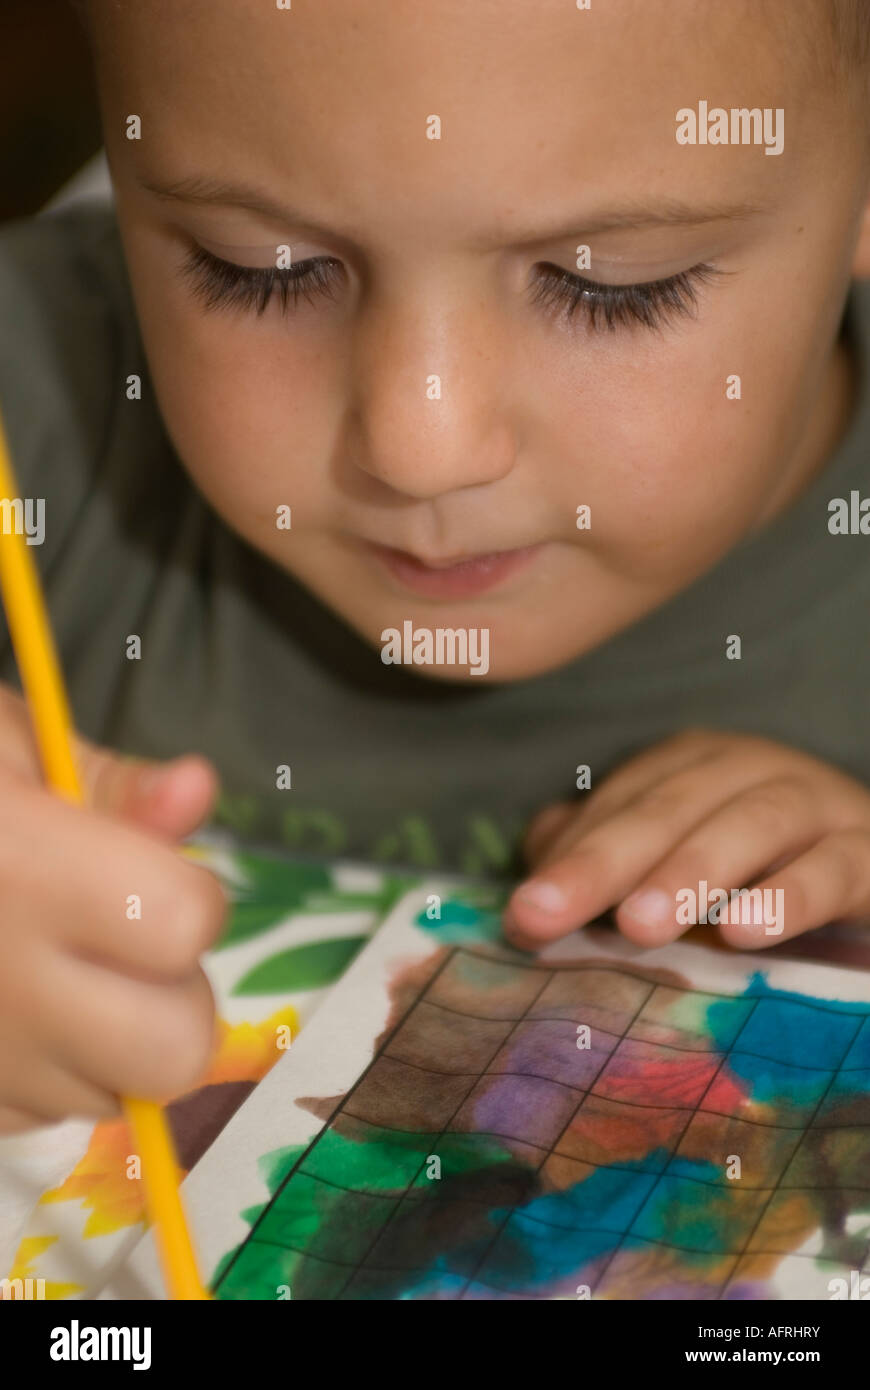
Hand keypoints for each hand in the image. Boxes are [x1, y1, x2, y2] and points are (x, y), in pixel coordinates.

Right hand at [0, 684, 224, 1133]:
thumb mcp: (3, 741)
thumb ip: (108, 782)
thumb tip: (196, 793)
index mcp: (22, 871)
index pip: (181, 926)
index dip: (190, 897)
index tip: (154, 874)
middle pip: (171, 1049)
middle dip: (175, 998)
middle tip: (132, 946)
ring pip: (110, 1095)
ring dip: (112, 1043)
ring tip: (54, 969)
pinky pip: (38, 1116)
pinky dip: (46, 1074)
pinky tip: (8, 1009)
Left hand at [503, 729, 869, 951]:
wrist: (867, 859)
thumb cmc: (762, 865)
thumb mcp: (680, 857)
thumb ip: (610, 857)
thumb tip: (534, 875)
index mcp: (692, 765)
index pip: (620, 805)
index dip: (568, 857)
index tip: (520, 913)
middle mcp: (750, 769)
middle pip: (668, 809)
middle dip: (602, 862)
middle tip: (546, 914)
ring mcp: (816, 803)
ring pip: (751, 824)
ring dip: (691, 871)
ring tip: (640, 925)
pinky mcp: (869, 851)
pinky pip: (833, 868)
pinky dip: (790, 895)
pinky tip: (745, 931)